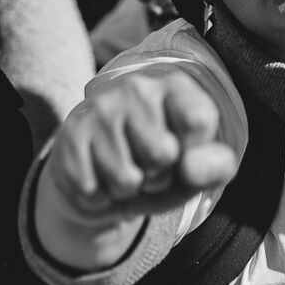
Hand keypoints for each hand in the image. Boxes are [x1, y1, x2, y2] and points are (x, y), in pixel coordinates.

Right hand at [47, 66, 239, 223]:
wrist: (100, 178)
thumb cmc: (159, 168)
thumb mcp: (195, 170)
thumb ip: (214, 167)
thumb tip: (192, 168)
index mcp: (175, 87)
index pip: (198, 120)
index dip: (195, 153)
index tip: (186, 150)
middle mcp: (136, 87)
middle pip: (163, 153)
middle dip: (159, 177)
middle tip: (149, 167)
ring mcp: (100, 108)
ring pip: (126, 178)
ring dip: (127, 189)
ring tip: (124, 170)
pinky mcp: (70, 134)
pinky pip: (92, 189)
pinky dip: (99, 197)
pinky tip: (99, 176)